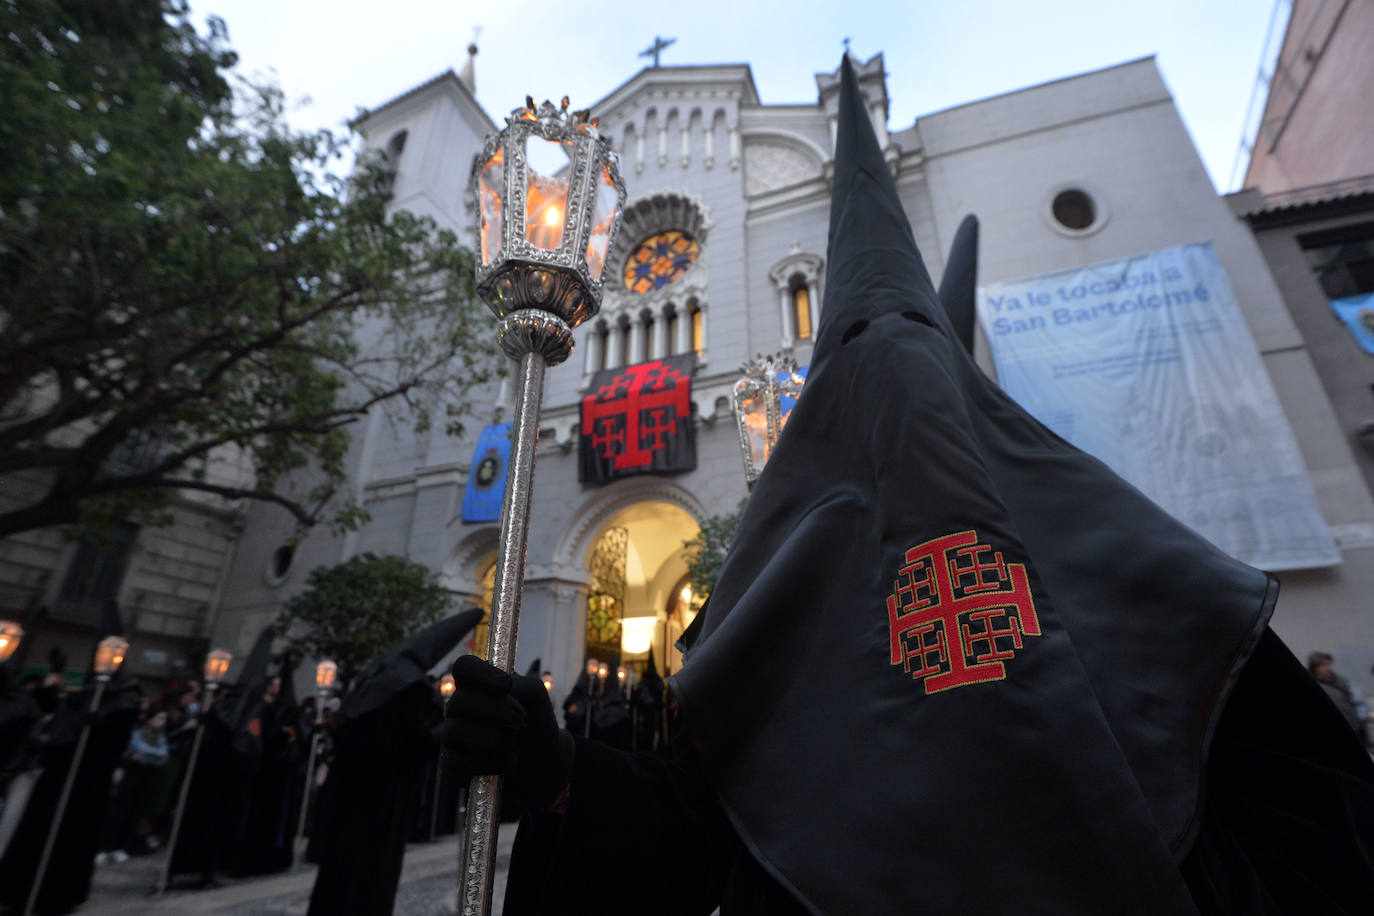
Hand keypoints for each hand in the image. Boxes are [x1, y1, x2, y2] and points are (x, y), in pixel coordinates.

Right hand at [442, 655, 572, 809]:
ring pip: (456, 731)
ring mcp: (452, 735)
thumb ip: (523, 686)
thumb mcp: (537, 698)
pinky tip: (508, 762)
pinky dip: (490, 763)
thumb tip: (506, 689)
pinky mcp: (451, 764)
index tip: (506, 684)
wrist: (541, 761)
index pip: (464, 667)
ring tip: (514, 744)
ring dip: (495, 740)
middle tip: (521, 721)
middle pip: (460, 700)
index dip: (480, 673)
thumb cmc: (534, 722)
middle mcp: (459, 707)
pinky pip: (457, 762)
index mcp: (477, 684)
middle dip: (496, 712)